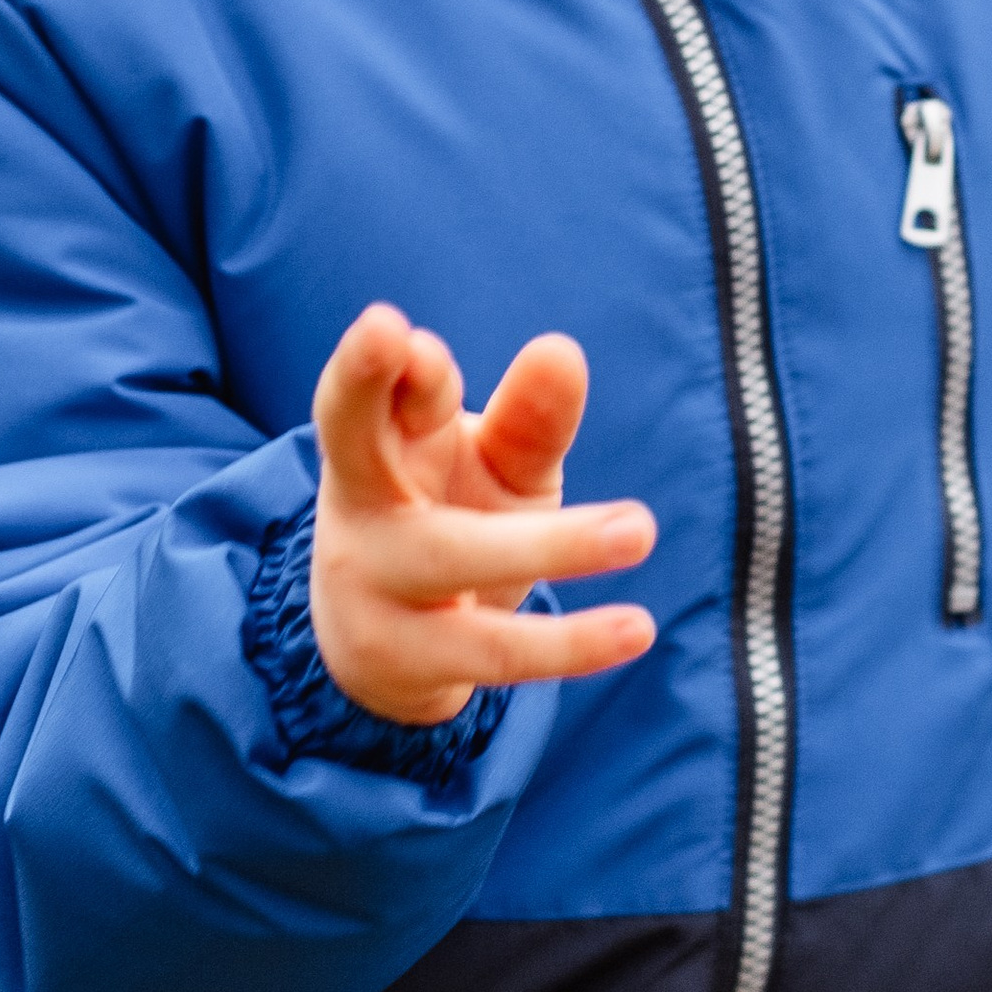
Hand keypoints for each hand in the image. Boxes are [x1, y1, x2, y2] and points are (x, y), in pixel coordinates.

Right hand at [308, 305, 656, 727]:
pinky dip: (569, 643)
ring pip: (455, 555)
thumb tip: (561, 350)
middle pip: (351, 439)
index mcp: (376, 436)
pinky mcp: (407, 658)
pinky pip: (494, 651)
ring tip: (640, 529)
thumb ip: (527, 419)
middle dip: (361, 385)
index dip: (387, 362)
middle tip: (402, 338)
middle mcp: (358, 500)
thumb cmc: (451, 520)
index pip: (372, 385)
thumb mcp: (492, 466)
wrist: (390, 652)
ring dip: (552, 542)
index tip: (400, 333)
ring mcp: (372, 581)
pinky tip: (639, 629)